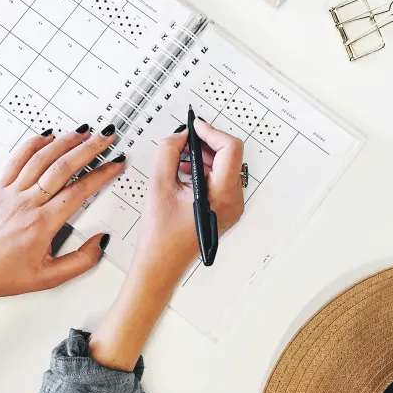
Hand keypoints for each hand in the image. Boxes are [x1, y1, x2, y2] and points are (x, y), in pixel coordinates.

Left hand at [0, 125, 125, 300]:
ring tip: (83, 131)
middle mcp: (27, 204)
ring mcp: (12, 193)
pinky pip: (16, 160)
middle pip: (62, 167)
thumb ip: (81, 261)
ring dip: (65, 142)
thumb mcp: (50, 278)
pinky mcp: (0, 189)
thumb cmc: (6, 274)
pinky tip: (47, 136)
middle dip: (88, 148)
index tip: (115, 164)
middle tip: (105, 137)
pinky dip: (33, 144)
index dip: (101, 175)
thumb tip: (101, 241)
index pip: (78, 191)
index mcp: (42, 224)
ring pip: (41, 159)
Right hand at [89, 119, 244, 370]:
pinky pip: (220, 180)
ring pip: (226, 167)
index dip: (211, 132)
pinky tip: (184, 171)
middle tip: (185, 139)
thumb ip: (169, 152)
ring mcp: (232, 207)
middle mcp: (233, 201)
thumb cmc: (160, 236)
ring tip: (180, 157)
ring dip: (205, 156)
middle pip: (231, 156)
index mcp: (222, 196)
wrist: (160, 265)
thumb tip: (180, 135)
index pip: (231, 149)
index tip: (194, 127)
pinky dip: (205, 170)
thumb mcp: (159, 185)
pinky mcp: (225, 209)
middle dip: (207, 143)